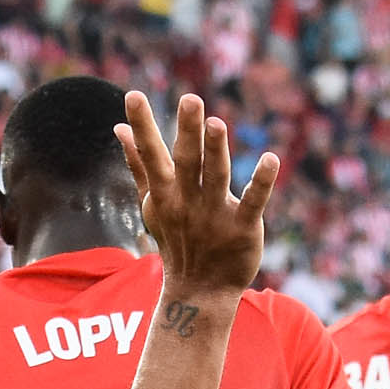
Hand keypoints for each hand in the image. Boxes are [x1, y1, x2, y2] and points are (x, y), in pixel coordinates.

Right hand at [119, 90, 275, 302]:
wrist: (199, 292)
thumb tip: (119, 130)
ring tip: (216, 124)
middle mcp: (188, 201)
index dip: (142, 126)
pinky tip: (270, 159)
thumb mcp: (153, 203)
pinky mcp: (243, 228)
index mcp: (166, 192)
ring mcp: (215, 215)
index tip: (133, 96)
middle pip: (187, 161)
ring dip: (216, 151)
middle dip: (187, 131)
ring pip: (216, 178)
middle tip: (190, 100)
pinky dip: (262, 182)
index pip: (151, 154)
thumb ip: (138, 164)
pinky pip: (253, 202)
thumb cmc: (177, 239)